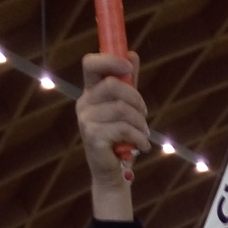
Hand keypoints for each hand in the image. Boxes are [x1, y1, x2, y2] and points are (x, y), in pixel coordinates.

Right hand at [76, 52, 149, 219]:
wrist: (113, 173)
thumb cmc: (120, 138)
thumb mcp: (126, 107)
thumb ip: (127, 83)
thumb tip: (132, 54)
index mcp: (90, 92)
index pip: (91, 64)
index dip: (110, 60)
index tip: (129, 67)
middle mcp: (84, 104)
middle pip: (112, 85)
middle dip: (136, 98)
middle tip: (144, 114)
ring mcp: (86, 120)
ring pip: (122, 108)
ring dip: (140, 122)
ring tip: (144, 134)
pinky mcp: (92, 137)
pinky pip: (123, 128)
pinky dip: (139, 137)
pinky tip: (142, 146)